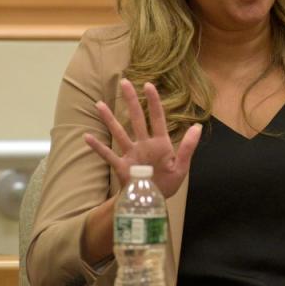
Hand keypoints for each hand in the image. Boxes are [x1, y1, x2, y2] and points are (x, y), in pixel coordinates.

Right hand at [84, 79, 201, 197]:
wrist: (151, 203)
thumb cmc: (167, 184)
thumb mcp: (181, 167)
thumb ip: (187, 147)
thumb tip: (197, 126)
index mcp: (160, 143)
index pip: (157, 118)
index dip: (154, 102)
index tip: (148, 85)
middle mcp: (144, 145)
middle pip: (137, 118)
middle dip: (131, 101)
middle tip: (124, 82)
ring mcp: (131, 154)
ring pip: (119, 132)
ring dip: (110, 119)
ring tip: (99, 104)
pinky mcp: (122, 167)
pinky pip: (108, 155)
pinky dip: (98, 147)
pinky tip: (87, 137)